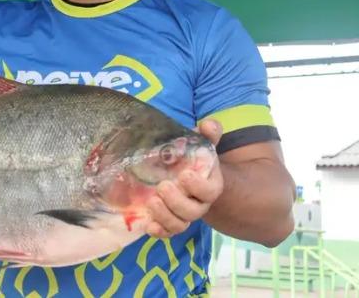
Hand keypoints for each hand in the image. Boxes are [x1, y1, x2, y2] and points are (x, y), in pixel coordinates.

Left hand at [146, 119, 223, 238]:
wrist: (187, 175)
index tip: (184, 175)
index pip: (209, 191)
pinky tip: (148, 225)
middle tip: (162, 186)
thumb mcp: (201, 144)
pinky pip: (167, 233)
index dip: (198, 186)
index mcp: (210, 185)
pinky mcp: (169, 222)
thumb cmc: (193, 159)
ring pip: (179, 224)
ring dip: (165, 216)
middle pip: (193, 211)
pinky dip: (159, 232)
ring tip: (151, 201)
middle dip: (177, 201)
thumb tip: (209, 124)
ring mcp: (183, 215)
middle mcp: (198, 204)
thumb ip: (208, 134)